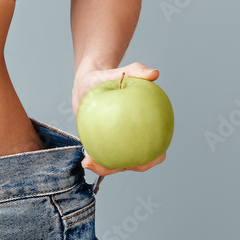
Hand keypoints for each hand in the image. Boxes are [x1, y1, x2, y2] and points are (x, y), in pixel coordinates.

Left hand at [72, 61, 167, 176]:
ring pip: (111, 162)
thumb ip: (137, 70)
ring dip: (101, 167)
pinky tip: (83, 156)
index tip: (139, 161)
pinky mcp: (97, 141)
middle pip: (130, 162)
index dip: (150, 160)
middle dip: (118, 168)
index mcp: (146, 128)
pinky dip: (91, 156)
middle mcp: (132, 139)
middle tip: (104, 165)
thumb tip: (153, 74)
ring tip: (88, 162)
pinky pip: (96, 152)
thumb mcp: (123, 71)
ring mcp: (113, 142)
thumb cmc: (110, 76)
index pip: (155, 151)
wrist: (90, 80)